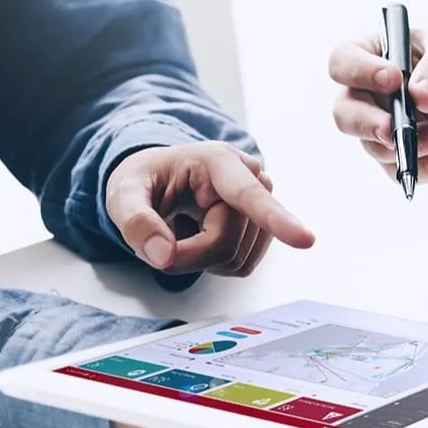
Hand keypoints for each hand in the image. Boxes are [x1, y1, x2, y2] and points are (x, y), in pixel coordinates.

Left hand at [106, 142, 315, 275]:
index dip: (278, 220)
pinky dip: (213, 263)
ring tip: (185, 229)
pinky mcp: (265, 228)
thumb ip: (134, 222)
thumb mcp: (121, 193)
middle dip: (187, 255)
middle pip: (226, 245)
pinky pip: (241, 266)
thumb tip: (162, 255)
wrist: (163, 179)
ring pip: (237, 261)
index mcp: (218, 161)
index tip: (306, 240)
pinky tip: (202, 236)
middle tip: (160, 239)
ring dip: (201, 259)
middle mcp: (252, 178)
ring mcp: (264, 203)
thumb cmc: (147, 180)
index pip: (250, 196)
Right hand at [328, 24, 427, 182]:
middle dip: (368, 125)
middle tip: (396, 130)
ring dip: (419, 144)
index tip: (394, 80)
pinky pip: (407, 172)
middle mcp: (374, 94)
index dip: (359, 72)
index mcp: (378, 54)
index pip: (344, 61)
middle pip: (345, 115)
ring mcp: (389, 128)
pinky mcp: (410, 156)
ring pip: (379, 148)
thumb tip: (420, 96)